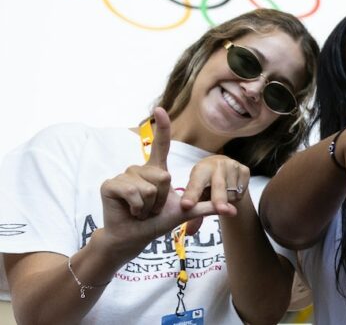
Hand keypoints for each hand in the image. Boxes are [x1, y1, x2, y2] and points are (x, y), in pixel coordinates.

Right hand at [98, 107, 217, 259]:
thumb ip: (207, 207)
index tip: (160, 109)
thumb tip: (234, 209)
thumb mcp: (185, 212)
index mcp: (156, 170)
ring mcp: (124, 175)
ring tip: (141, 211)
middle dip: (161, 200)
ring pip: (148, 187)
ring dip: (149, 206)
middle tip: (151, 209)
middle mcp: (140, 168)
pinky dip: (137, 208)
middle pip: (163, 177)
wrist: (133, 238)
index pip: (161, 145)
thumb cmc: (156, 223)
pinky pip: (133, 192)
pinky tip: (131, 212)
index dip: (162, 127)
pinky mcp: (110, 184)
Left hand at [181, 155, 250, 216]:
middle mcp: (217, 165)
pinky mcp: (245, 170)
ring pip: (232, 192)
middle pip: (218, 186)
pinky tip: (232, 191)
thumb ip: (194, 211)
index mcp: (201, 170)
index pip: (195, 184)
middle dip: (219, 198)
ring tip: (222, 197)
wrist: (222, 166)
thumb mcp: (198, 193)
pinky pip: (242, 191)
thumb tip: (189, 232)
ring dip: (228, 201)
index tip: (186, 206)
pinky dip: (237, 196)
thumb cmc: (206, 183)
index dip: (191, 195)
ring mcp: (232, 166)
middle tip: (220, 210)